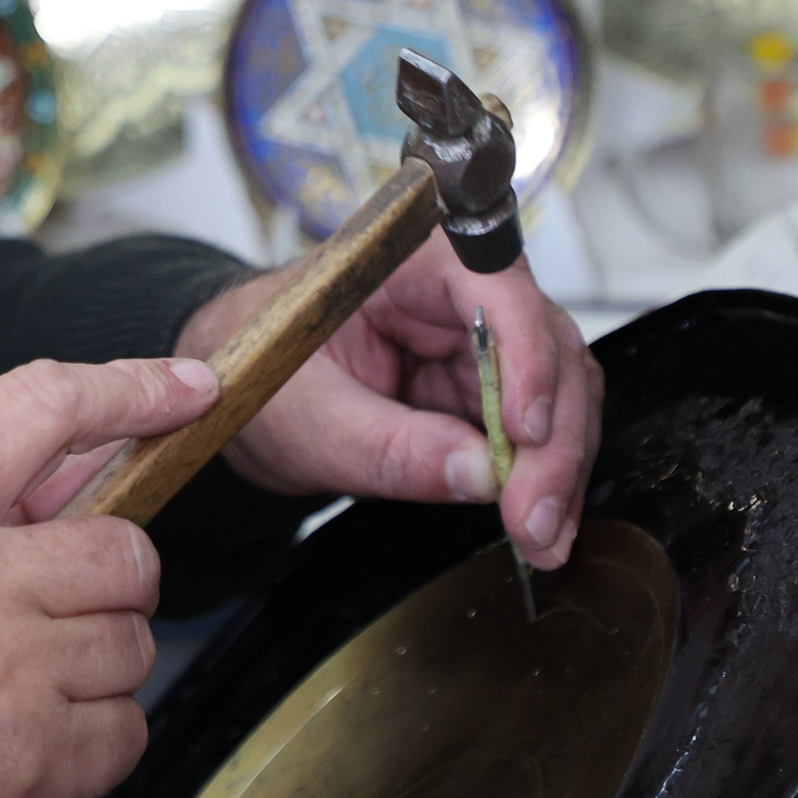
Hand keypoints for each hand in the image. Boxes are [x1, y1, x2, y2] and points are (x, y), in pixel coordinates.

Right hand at [0, 357, 219, 797]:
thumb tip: (96, 461)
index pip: (37, 408)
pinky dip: (94, 743)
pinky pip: (129, 727)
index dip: (130, 389)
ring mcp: (1, 678)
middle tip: (50, 619)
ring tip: (14, 694)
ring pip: (134, 644)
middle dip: (110, 585)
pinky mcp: (37, 766)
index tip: (190, 389)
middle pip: (124, 550)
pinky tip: (23, 748)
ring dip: (96, 671)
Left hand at [178, 234, 601, 568]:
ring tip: (541, 537)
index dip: (528, 361)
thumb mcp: (302, 415)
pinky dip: (541, 478)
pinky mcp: (483, 390)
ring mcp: (480, 342)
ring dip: (559, 468)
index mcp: (412, 260)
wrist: (239, 390)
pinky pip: (537, 429)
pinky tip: (537, 526)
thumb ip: (386, 444)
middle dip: (553, 439)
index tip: (526, 434)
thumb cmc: (256, 369)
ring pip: (559, 393)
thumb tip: (477, 475)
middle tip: (535, 520)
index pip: (499, 291)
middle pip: (547, 349)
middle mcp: (463, 291)